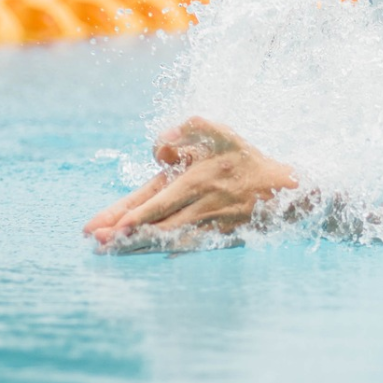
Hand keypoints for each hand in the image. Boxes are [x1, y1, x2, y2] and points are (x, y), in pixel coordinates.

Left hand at [84, 117, 297, 250]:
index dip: (134, 212)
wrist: (284, 191)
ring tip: (111, 251)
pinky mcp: (216, 237)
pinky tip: (144, 254)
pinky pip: (185, 247)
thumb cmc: (246, 159)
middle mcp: (199, 203)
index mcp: (196, 178)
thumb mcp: (221, 133)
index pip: (157, 198)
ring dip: (138, 245)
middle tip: (98, 243)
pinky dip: (162, 253)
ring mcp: (207, 223)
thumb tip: (159, 146)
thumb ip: (191, 128)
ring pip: (167, 238)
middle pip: (156, 223)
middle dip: (126, 234)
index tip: (111, 225)